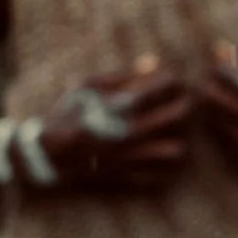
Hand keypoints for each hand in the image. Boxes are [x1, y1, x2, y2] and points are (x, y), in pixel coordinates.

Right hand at [37, 57, 194, 190]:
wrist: (51, 155)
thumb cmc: (70, 115)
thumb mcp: (89, 87)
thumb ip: (124, 75)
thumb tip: (153, 63)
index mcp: (122, 105)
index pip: (165, 83)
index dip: (172, 78)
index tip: (169, 79)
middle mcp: (132, 131)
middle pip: (180, 114)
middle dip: (186, 102)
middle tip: (182, 100)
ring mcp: (133, 156)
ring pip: (178, 149)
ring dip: (180, 138)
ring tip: (173, 132)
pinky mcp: (131, 175)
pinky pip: (165, 174)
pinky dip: (168, 165)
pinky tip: (160, 152)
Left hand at [200, 42, 237, 176]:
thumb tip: (221, 51)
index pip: (228, 76)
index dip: (219, 69)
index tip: (217, 67)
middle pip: (213, 98)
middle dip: (209, 87)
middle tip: (210, 83)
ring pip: (212, 118)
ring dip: (210, 107)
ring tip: (217, 100)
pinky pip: (220, 136)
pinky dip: (219, 124)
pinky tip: (227, 119)